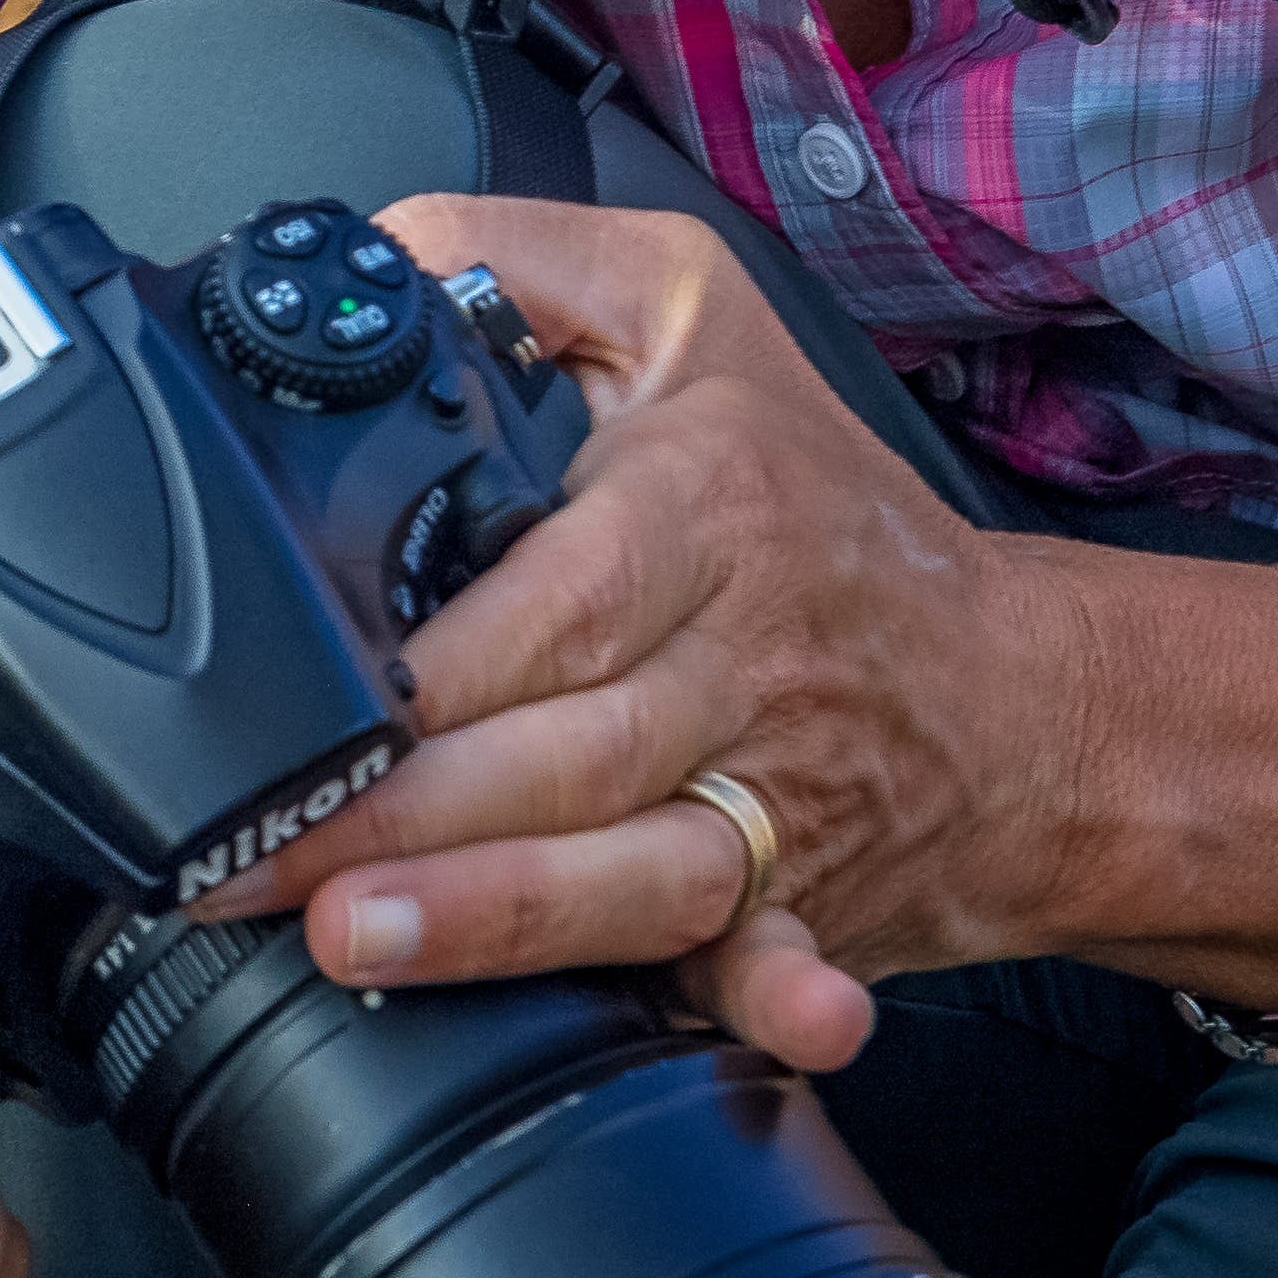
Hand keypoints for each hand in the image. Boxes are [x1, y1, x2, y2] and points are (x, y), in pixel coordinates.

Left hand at [191, 197, 1091, 1070]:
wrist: (1024, 689)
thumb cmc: (815, 494)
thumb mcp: (676, 305)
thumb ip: (504, 259)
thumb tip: (362, 267)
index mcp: (700, 507)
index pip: (553, 594)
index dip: (429, 663)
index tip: (315, 696)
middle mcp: (742, 660)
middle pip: (563, 746)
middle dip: (399, 813)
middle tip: (253, 846)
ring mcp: (778, 798)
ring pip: (633, 869)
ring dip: (499, 915)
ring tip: (354, 934)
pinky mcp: (802, 906)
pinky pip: (781, 961)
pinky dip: (781, 999)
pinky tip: (772, 1017)